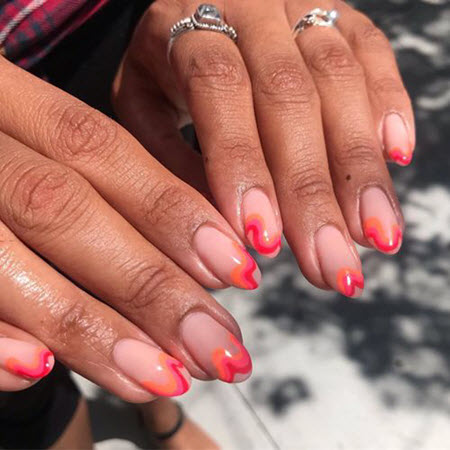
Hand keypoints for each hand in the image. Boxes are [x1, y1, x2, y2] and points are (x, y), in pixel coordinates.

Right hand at [0, 56, 254, 397]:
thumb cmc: (2, 169)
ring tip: (161, 378)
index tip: (239, 270)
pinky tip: (37, 371)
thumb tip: (206, 258)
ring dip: (88, 325)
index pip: (99, 148)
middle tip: (219, 350)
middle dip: (149, 285)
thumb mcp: (44, 155)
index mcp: (4, 100)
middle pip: (63, 206)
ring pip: (3, 250)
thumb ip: (115, 194)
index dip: (172, 210)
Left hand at [114, 0, 414, 297]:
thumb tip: (219, 233)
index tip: (263, 240)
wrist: (192, 5)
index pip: (219, 91)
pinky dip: (390, 106)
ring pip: (339, 83)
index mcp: (185, 27)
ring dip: (359, 168)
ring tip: (373, 236)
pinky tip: (397, 158)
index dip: (245, 166)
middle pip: (289, 97)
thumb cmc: (163, 70)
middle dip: (311, 191)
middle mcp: (250, 9)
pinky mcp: (340, 18)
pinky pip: (374, 54)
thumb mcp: (141, 106)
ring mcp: (300, 10)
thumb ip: (168, 161)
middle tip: (330, 265)